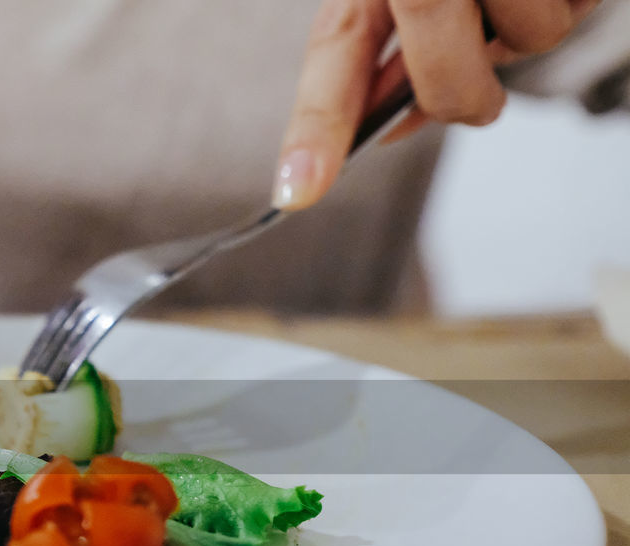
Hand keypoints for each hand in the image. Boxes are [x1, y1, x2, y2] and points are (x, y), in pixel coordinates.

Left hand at [273, 0, 600, 209]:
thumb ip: (385, 48)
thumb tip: (394, 125)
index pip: (336, 51)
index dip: (317, 128)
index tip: (297, 191)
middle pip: (449, 72)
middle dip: (461, 94)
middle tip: (470, 79)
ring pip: (536, 37)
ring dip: (532, 25)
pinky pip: (584, 3)